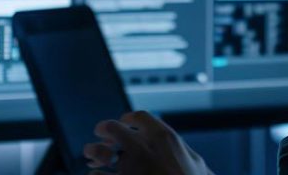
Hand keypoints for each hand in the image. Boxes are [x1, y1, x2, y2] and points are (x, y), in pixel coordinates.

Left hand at [84, 111, 211, 174]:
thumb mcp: (196, 164)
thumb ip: (182, 150)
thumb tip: (178, 146)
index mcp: (165, 139)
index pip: (140, 117)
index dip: (128, 118)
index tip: (123, 121)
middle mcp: (144, 150)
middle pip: (113, 128)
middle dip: (104, 128)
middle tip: (100, 132)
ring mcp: (130, 170)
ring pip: (100, 152)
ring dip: (94, 151)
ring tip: (91, 154)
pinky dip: (95, 174)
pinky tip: (97, 174)